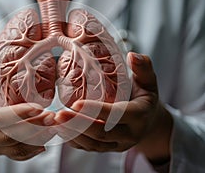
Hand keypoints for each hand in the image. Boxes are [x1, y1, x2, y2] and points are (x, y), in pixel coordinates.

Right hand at [0, 49, 55, 167]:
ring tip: (55, 126)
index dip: (17, 114)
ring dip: (38, 138)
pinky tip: (48, 139)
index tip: (37, 108)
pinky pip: (20, 155)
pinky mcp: (3, 152)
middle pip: (11, 135)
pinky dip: (35, 149)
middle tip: (52, 116)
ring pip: (19, 147)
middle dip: (33, 126)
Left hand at [54, 52, 172, 163]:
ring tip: (56, 121)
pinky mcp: (108, 149)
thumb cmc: (144, 97)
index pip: (117, 115)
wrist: (148, 122)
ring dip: (73, 134)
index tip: (76, 103)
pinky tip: (60, 129)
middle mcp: (129, 135)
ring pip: (93, 144)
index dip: (97, 111)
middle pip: (101, 134)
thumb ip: (143, 68)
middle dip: (78, 125)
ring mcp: (118, 145)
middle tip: (59, 115)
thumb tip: (133, 55)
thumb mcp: (148, 82)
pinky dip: (73, 140)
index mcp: (139, 116)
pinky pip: (89, 148)